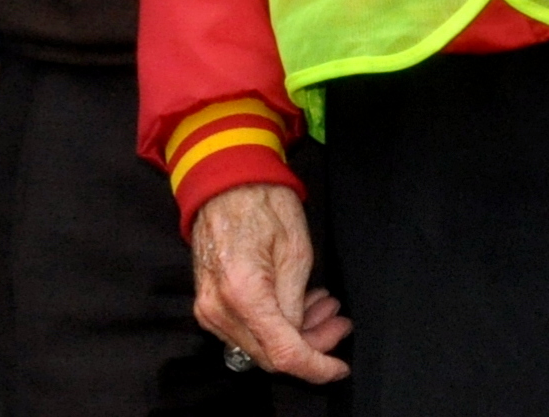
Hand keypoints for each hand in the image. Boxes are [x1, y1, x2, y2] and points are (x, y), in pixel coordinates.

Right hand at [189, 180, 351, 382]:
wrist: (223, 180)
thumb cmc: (261, 202)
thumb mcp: (296, 250)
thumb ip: (297, 303)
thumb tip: (300, 334)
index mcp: (243, 294)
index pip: (284, 354)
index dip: (317, 367)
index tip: (339, 367)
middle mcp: (219, 309)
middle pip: (271, 356)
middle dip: (311, 346)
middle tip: (338, 321)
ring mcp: (209, 308)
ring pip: (259, 347)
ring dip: (295, 334)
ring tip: (323, 305)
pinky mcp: (209, 304)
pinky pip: (245, 331)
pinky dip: (274, 325)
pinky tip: (298, 303)